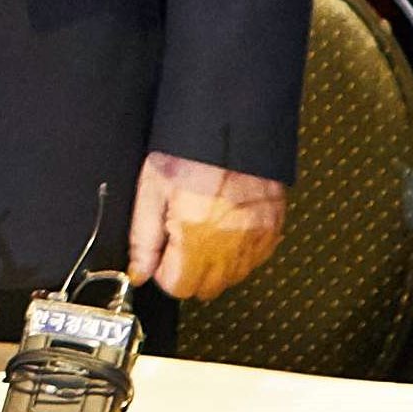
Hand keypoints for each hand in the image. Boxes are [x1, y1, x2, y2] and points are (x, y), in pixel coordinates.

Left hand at [128, 148, 290, 299]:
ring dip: (214, 265)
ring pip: (232, 278)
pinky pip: (255, 259)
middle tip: (180, 239)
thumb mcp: (152, 188)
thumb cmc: (190, 149)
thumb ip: (143, 237)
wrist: (232, 123)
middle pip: (206, 288)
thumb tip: (139, 271)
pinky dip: (239, 252)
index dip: (164, 271)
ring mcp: (256, 238)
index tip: (162, 253)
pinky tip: (226, 226)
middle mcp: (229, 243)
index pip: (178, 286)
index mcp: (196, 235)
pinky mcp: (273, 228)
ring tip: (204, 228)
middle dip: (188, 271)